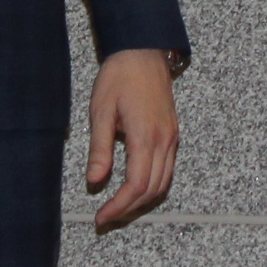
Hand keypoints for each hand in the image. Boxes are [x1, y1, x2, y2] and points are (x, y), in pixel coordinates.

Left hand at [83, 49, 178, 228]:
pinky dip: (152, 186)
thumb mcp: (101, 110)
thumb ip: (99, 149)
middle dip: (129, 209)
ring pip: (163, 183)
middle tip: (106, 217)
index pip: (136, 185)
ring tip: (118, 207)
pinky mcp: (172, 133)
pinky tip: (134, 187)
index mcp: (145, 136)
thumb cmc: (120, 76)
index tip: (101, 217)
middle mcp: (164, 140)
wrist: (143, 49)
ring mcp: (172, 137)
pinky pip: (167, 169)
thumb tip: (94, 181)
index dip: (119, 207)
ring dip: (142, 201)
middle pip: (152, 190)